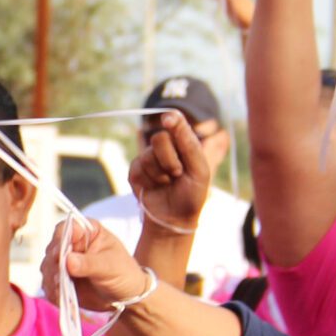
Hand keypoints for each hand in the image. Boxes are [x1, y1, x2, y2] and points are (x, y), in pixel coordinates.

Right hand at [43, 217, 151, 315]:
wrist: (125, 297)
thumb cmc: (123, 274)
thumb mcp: (111, 266)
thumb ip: (90, 263)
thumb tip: (68, 260)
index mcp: (86, 232)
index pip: (67, 228)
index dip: (61, 238)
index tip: (62, 252)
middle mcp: (71, 245)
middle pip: (53, 248)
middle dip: (54, 263)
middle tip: (60, 276)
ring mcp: (63, 263)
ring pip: (47, 267)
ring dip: (52, 279)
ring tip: (61, 288)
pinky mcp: (59, 280)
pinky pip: (48, 285)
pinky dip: (52, 291)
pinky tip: (61, 296)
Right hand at [131, 111, 211, 231]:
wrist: (174, 219)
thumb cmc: (192, 195)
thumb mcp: (199, 169)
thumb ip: (188, 143)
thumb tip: (172, 117)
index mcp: (184, 144)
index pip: (176, 123)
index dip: (171, 119)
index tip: (168, 120)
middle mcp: (166, 149)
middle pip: (159, 138)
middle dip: (169, 159)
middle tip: (177, 174)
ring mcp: (149, 159)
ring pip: (147, 155)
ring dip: (159, 174)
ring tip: (167, 183)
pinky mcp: (136, 171)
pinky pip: (137, 167)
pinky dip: (148, 180)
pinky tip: (155, 187)